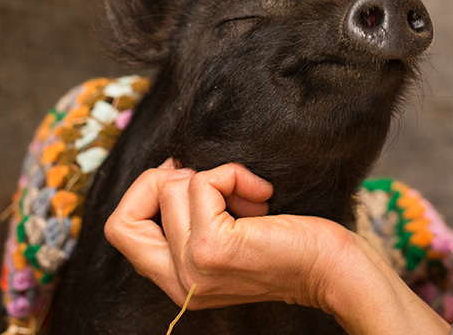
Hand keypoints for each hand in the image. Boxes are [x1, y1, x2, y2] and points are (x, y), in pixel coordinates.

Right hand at [104, 159, 351, 309]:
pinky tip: (262, 196)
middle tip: (210, 182)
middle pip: (122, 218)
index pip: (120, 231)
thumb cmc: (289, 244)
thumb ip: (191, 219)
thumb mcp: (226, 237)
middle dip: (161, 181)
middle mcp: (178, 283)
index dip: (144, 195)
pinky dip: (234, 174)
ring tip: (250, 197)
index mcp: (177, 281)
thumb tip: (172, 169)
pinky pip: (202, 183)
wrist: (332, 267)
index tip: (188, 181)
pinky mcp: (212, 248)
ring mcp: (192, 268)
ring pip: (170, 188)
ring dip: (216, 177)